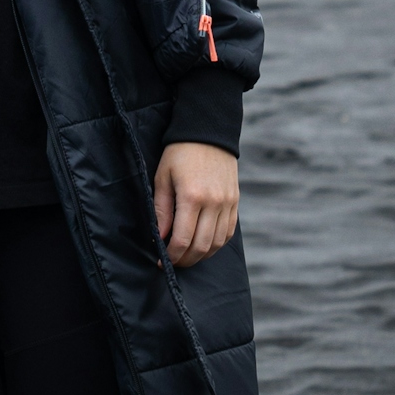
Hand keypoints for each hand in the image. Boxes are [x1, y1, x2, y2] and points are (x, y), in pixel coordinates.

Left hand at [154, 141, 238, 268]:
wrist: (208, 132)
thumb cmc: (179, 153)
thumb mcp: (162, 178)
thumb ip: (161, 210)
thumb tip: (159, 238)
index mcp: (192, 196)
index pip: (183, 239)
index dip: (171, 255)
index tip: (160, 261)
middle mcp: (214, 203)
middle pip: (201, 246)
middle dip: (185, 260)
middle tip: (172, 262)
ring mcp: (228, 203)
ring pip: (216, 243)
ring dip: (201, 255)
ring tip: (186, 256)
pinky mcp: (235, 202)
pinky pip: (228, 233)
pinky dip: (215, 244)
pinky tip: (203, 245)